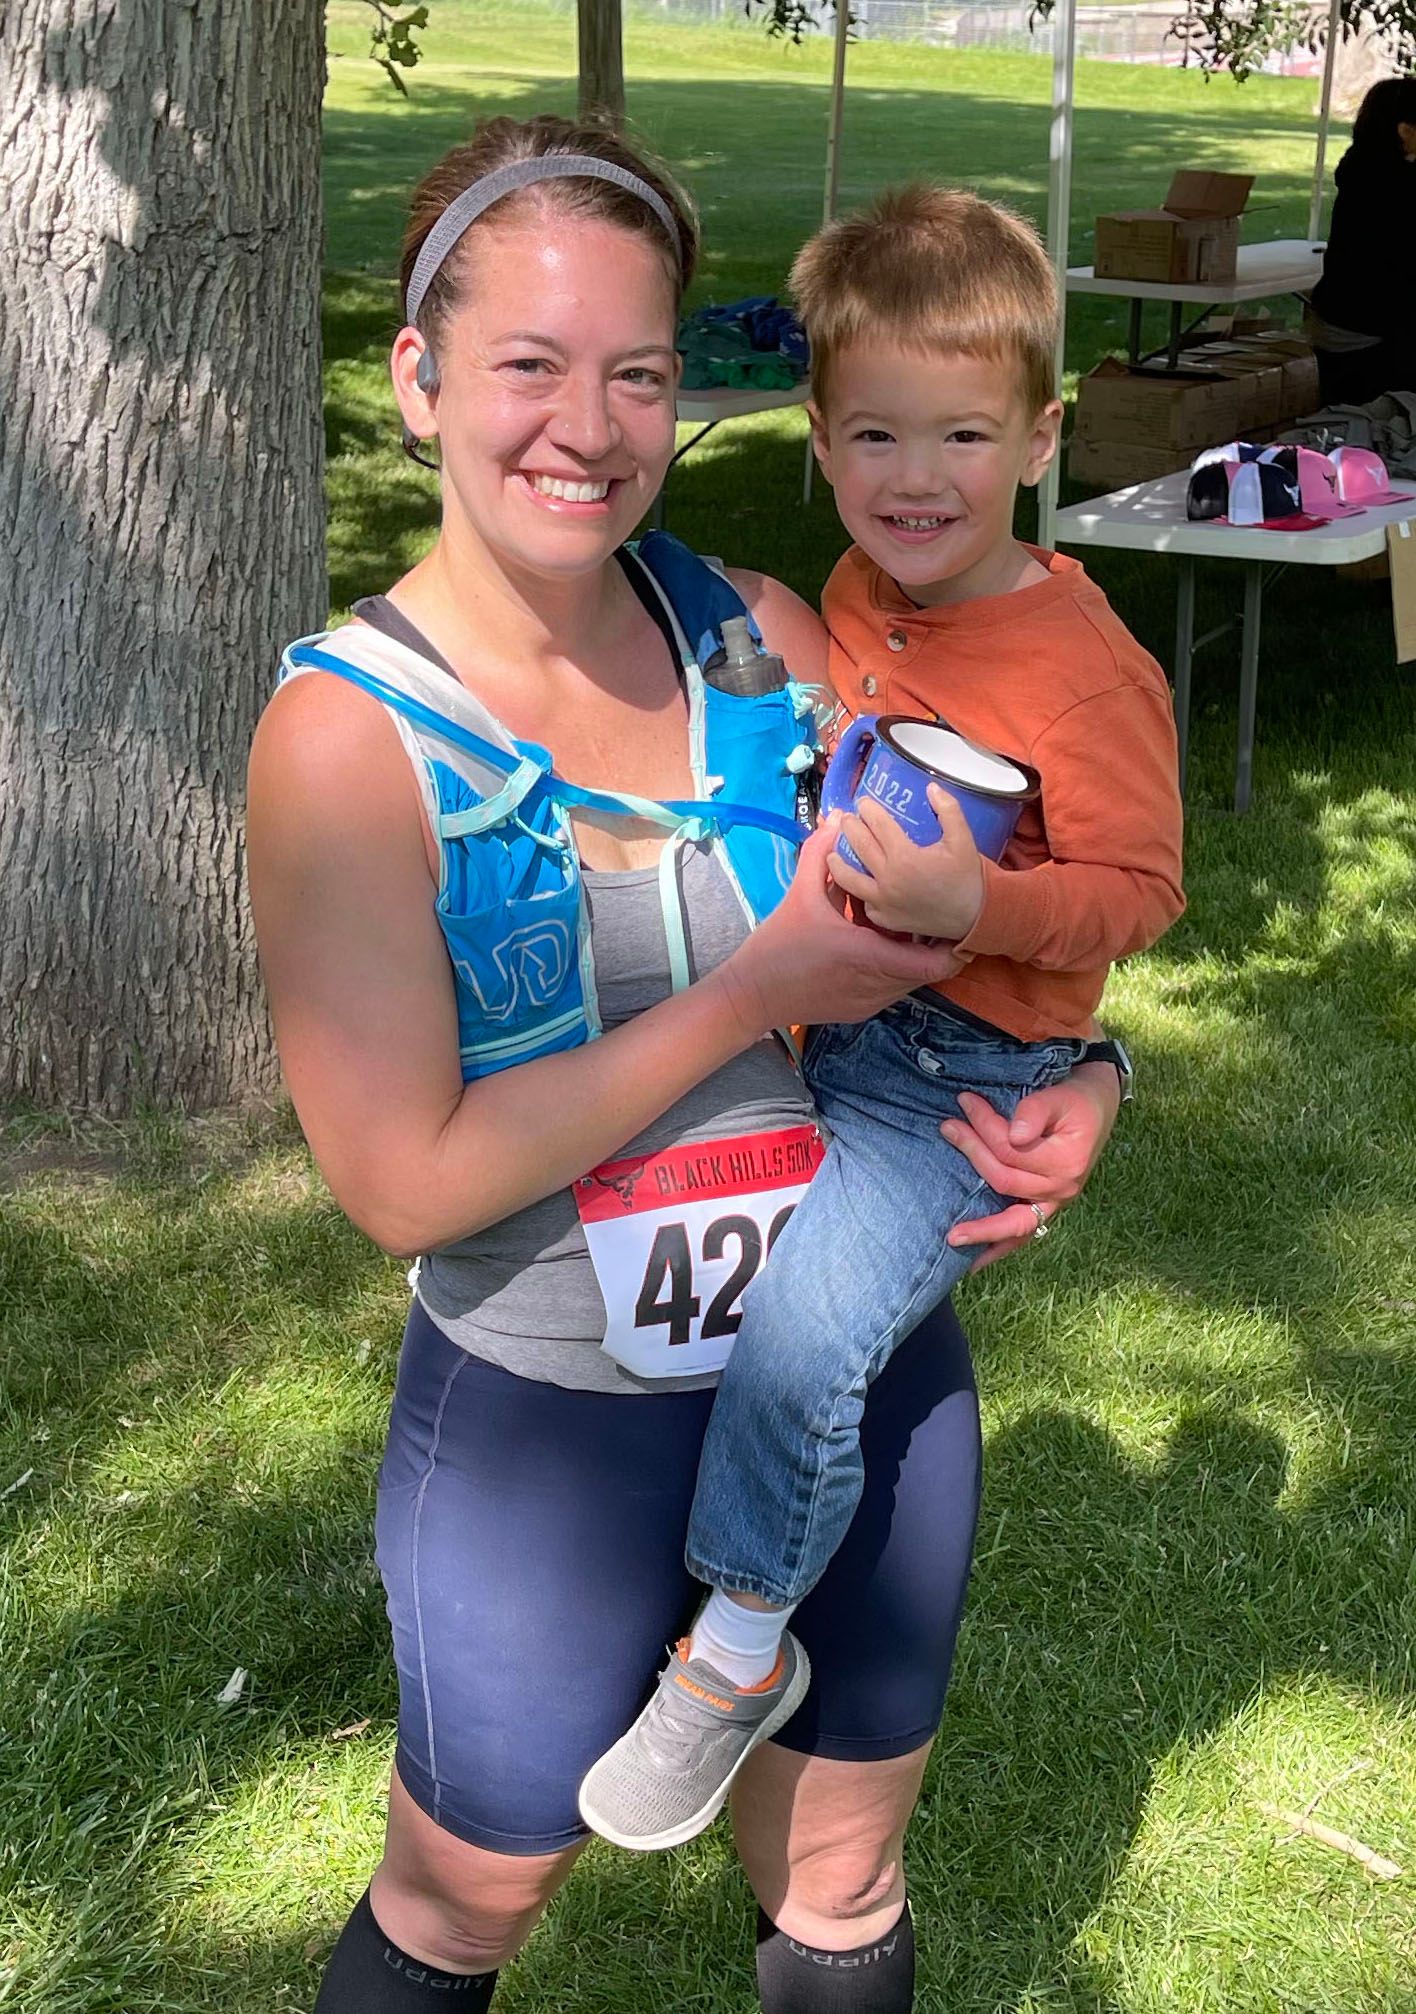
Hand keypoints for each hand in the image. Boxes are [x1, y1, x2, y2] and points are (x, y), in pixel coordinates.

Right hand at [720, 819, 962, 1037]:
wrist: (751, 995)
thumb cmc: (776, 947)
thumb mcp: (799, 895)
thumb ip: (820, 855)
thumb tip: (835, 820)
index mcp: (868, 956)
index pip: (933, 963)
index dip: (953, 948)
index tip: (953, 925)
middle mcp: (876, 986)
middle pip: (927, 971)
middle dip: (931, 945)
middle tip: (932, 916)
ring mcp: (870, 1003)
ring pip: (910, 981)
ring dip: (911, 957)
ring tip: (907, 929)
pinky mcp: (860, 1012)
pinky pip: (891, 990)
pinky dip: (892, 970)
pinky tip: (878, 947)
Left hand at [828, 786, 983, 940]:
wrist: (974, 917)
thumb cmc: (967, 877)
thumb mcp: (963, 840)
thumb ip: (948, 810)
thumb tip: (931, 788)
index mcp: (905, 857)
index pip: (878, 826)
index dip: (868, 810)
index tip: (863, 802)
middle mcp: (888, 880)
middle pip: (859, 846)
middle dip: (850, 828)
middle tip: (847, 818)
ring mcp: (883, 902)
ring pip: (848, 879)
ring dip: (837, 862)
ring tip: (833, 852)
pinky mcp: (884, 919)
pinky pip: (863, 902)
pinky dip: (857, 890)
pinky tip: (856, 881)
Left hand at [941, 1059, 1120, 1271]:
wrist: (1096, 1110)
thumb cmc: (1076, 1102)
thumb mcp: (1061, 1096)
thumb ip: (1036, 1111)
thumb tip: (1016, 1135)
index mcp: (1066, 1162)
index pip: (1011, 1150)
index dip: (984, 1125)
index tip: (965, 1100)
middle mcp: (1062, 1190)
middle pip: (1004, 1180)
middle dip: (973, 1152)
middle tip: (947, 1128)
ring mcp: (1055, 1204)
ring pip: (1013, 1222)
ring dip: (982, 1231)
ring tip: (951, 1239)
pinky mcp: (1047, 1209)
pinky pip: (1022, 1235)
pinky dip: (999, 1248)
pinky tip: (974, 1262)